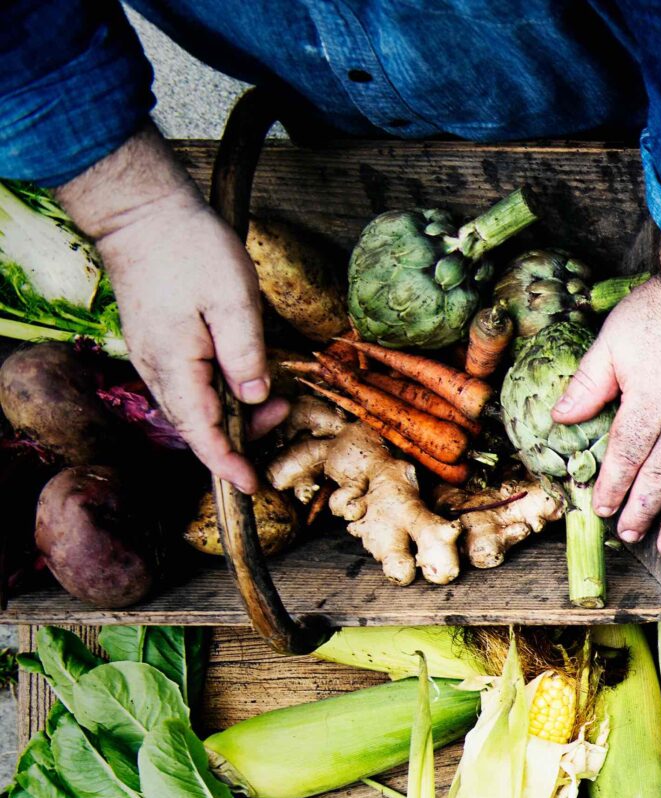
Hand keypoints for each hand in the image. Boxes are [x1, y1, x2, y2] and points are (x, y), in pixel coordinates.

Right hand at [57, 130, 283, 491]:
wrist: (141, 212)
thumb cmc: (190, 248)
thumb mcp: (233, 301)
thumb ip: (245, 355)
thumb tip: (253, 399)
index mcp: (174, 364)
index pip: (201, 432)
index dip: (227, 464)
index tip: (252, 487)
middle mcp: (156, 368)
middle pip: (197, 425)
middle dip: (241, 436)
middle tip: (283, 413)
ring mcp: (152, 356)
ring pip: (193, 406)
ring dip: (232, 413)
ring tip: (272, 396)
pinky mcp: (157, 343)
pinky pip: (187, 385)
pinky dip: (217, 393)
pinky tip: (242, 379)